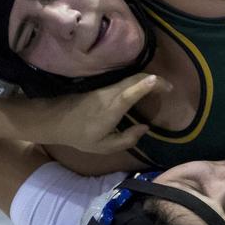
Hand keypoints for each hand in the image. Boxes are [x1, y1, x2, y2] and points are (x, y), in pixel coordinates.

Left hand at [35, 73, 170, 154]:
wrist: (56, 119)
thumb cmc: (80, 135)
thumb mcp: (104, 146)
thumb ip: (127, 139)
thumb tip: (145, 127)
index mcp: (111, 109)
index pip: (129, 94)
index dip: (144, 87)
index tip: (157, 81)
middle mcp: (110, 94)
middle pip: (135, 80)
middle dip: (155, 81)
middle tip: (169, 88)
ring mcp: (106, 87)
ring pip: (131, 77)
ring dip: (148, 79)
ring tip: (160, 87)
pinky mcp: (103, 85)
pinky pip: (126, 79)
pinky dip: (139, 80)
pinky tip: (145, 86)